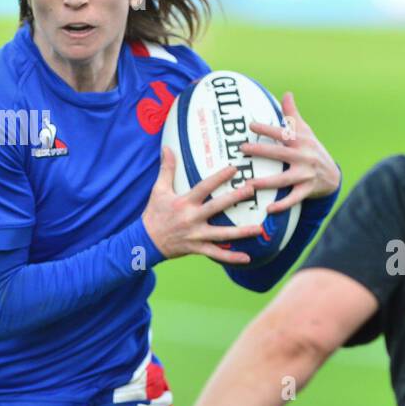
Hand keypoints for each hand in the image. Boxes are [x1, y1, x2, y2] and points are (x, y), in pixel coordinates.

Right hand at [141, 146, 264, 264]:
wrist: (145, 241)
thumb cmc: (154, 214)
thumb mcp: (158, 190)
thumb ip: (166, 169)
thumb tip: (166, 147)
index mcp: (184, 202)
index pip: (204, 187)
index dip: (219, 177)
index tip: (234, 168)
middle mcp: (192, 218)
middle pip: (217, 207)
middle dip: (235, 198)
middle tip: (252, 189)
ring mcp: (196, 235)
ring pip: (222, 234)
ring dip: (241, 232)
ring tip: (259, 228)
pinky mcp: (197, 248)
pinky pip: (216, 254)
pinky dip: (231, 257)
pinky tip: (247, 258)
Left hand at [242, 92, 339, 214]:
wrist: (333, 175)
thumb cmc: (313, 149)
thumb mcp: (306, 131)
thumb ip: (293, 114)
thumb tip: (287, 93)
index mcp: (301, 141)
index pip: (283, 133)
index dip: (267, 128)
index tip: (250, 125)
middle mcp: (303, 157)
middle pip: (280, 154)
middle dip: (261, 151)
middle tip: (242, 149)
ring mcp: (305, 175)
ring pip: (284, 179)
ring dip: (266, 182)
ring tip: (248, 184)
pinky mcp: (307, 190)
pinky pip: (293, 199)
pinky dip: (282, 205)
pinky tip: (268, 209)